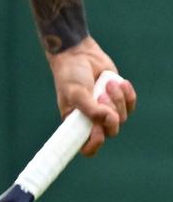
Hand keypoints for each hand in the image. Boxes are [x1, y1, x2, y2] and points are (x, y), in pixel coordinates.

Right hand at [47, 36, 136, 155]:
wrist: (79, 54)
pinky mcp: (118, 99)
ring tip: (107, 83)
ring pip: (122, 117)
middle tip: (100, 95)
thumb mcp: (76, 93)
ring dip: (117, 99)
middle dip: (108, 113)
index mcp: (76, 123)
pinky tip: (119, 82)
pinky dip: (127, 94)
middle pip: (110, 131)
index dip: (95, 143)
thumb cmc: (70, 75)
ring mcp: (106, 110)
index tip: (97, 131)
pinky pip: (131, 105)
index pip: (88, 147)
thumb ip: (92, 110)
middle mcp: (92, 120)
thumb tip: (111, 120)